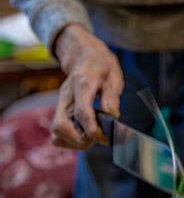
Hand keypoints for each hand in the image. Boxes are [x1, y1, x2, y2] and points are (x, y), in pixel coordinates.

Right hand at [51, 24, 123, 148]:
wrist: (84, 55)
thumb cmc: (102, 66)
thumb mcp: (113, 76)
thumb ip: (112, 97)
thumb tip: (113, 117)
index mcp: (82, 84)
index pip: (82, 112)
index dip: (93, 130)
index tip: (105, 138)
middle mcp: (67, 96)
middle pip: (60, 126)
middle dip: (80, 140)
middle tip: (98, 138)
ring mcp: (61, 103)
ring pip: (56, 132)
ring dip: (74, 142)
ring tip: (92, 137)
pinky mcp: (60, 110)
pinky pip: (57, 133)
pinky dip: (69, 140)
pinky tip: (85, 134)